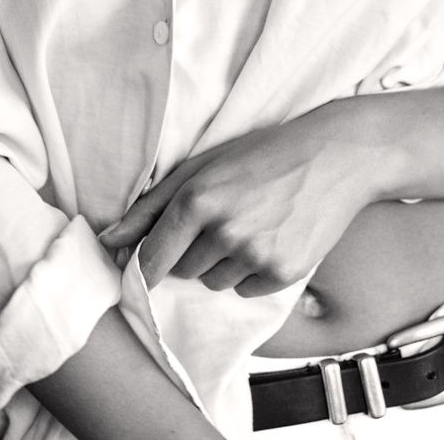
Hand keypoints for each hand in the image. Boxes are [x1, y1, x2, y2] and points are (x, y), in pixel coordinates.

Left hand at [99, 105, 388, 296]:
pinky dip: (252, 271)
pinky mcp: (283, 273)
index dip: (143, 265)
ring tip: (250, 223)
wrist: (334, 156)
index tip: (139, 268)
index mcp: (197, 200)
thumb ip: (152, 205)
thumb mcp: (203, 166)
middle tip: (222, 218)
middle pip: (182, 270)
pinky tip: (271, 236)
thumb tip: (110, 240)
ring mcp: (255, 255)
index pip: (151, 257)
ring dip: (223, 262)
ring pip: (214, 282)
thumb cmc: (263, 154)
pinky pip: (246, 290)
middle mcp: (223, 231)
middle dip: (192, 250)